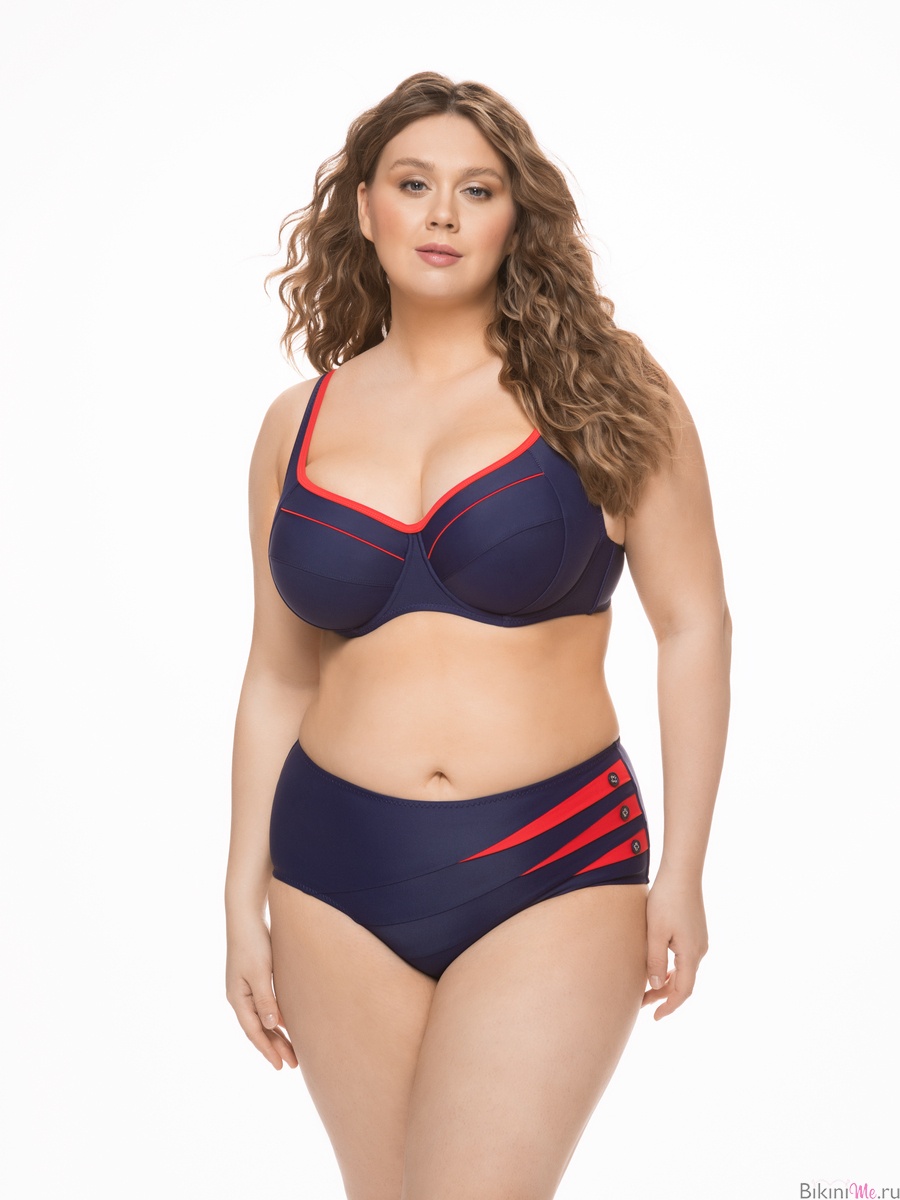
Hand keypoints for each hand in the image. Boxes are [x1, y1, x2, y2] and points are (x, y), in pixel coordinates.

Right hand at [225, 916, 297, 1069]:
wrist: (246, 917)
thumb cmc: (253, 943)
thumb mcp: (260, 973)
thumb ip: (266, 1000)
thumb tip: (272, 1026)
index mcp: (238, 998)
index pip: (254, 1031)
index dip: (267, 1050)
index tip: (281, 1066)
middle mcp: (239, 997)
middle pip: (258, 1028)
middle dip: (275, 1047)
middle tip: (293, 1064)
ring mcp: (245, 988)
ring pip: (263, 1018)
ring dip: (276, 1034)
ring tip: (292, 1051)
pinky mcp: (254, 978)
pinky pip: (265, 1005)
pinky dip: (276, 1017)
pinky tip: (286, 1023)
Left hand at [641, 867, 708, 1019]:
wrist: (682, 872)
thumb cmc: (666, 900)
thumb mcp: (656, 932)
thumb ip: (655, 960)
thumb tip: (654, 985)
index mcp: (691, 954)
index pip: (683, 991)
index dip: (670, 1006)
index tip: (655, 1017)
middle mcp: (699, 950)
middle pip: (683, 982)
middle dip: (663, 996)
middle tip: (642, 1004)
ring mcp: (699, 941)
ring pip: (683, 971)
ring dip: (666, 981)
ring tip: (646, 988)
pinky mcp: (695, 932)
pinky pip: (684, 958)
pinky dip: (671, 968)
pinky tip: (657, 967)